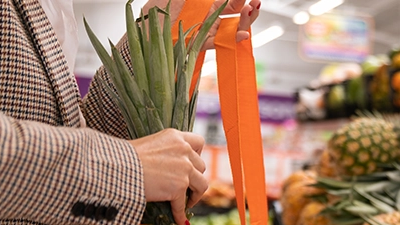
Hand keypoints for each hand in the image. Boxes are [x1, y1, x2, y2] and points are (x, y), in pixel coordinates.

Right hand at [132, 129, 208, 224]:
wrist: (118, 168)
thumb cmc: (124, 157)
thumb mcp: (148, 144)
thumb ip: (164, 152)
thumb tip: (168, 166)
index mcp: (176, 137)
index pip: (199, 142)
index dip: (197, 155)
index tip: (192, 164)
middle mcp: (184, 151)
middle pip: (201, 166)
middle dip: (195, 177)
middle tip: (188, 186)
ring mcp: (184, 169)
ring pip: (202, 185)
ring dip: (195, 195)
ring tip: (187, 202)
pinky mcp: (179, 187)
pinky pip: (182, 205)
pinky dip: (181, 215)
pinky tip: (180, 221)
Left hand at [142, 0, 260, 47]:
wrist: (143, 28)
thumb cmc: (157, 7)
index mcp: (205, 4)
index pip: (230, 1)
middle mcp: (208, 17)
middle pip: (236, 14)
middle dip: (248, 9)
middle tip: (256, 2)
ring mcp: (205, 30)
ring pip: (232, 29)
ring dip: (245, 22)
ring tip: (251, 11)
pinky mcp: (200, 44)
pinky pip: (220, 42)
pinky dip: (233, 39)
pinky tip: (243, 34)